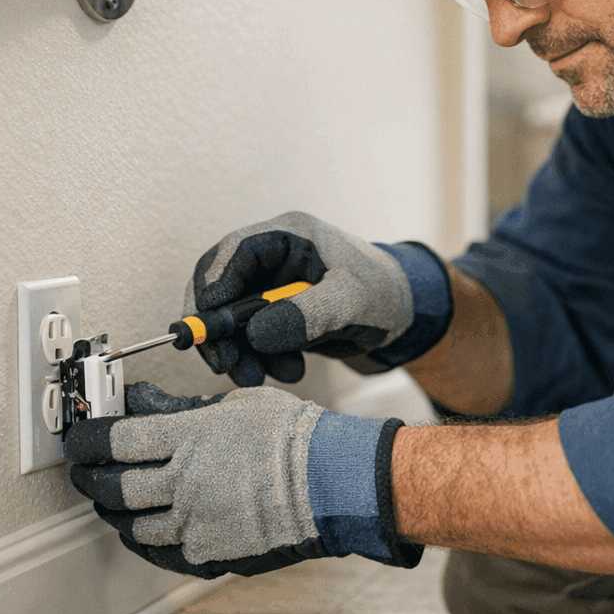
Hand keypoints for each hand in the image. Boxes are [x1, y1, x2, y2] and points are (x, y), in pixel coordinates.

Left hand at [65, 381, 421, 577]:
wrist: (333, 483)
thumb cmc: (293, 436)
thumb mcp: (236, 403)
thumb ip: (182, 406)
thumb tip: (140, 401)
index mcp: (192, 437)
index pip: (117, 439)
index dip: (88, 437)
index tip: (79, 435)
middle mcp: (187, 481)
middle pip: (113, 486)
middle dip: (88, 476)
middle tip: (83, 468)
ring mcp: (196, 521)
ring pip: (131, 524)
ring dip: (112, 510)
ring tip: (110, 498)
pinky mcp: (208, 552)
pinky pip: (159, 551)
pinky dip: (142, 538)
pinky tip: (140, 527)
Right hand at [184, 211, 452, 386]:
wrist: (405, 315)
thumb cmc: (384, 292)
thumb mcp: (350, 301)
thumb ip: (307, 315)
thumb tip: (254, 335)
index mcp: (289, 236)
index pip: (233, 252)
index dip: (212, 287)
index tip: (208, 327)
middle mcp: (274, 258)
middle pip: (221, 287)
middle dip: (219, 330)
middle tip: (226, 365)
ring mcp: (273, 287)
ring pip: (232, 319)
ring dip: (241, 351)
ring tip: (261, 377)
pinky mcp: (278, 314)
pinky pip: (251, 337)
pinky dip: (259, 358)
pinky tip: (288, 371)